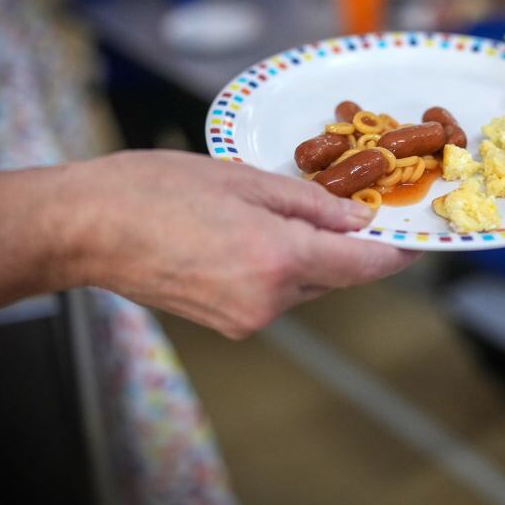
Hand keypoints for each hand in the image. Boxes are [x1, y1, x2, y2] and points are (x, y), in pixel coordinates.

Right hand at [61, 151, 417, 338]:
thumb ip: (310, 204)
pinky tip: (252, 237)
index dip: (396, 252)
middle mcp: (269, 301)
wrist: (88, 229)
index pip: (363, 266)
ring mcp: (247, 319)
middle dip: (346, 247)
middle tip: (349, 208)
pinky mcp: (228, 324)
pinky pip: (275, 296)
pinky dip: (280, 269)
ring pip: (306, 287)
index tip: (417, 239)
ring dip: (310, 257)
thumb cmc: (155, 191)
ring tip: (283, 215)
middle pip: (336, 277)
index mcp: (278, 260)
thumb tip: (356, 218)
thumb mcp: (244, 180)